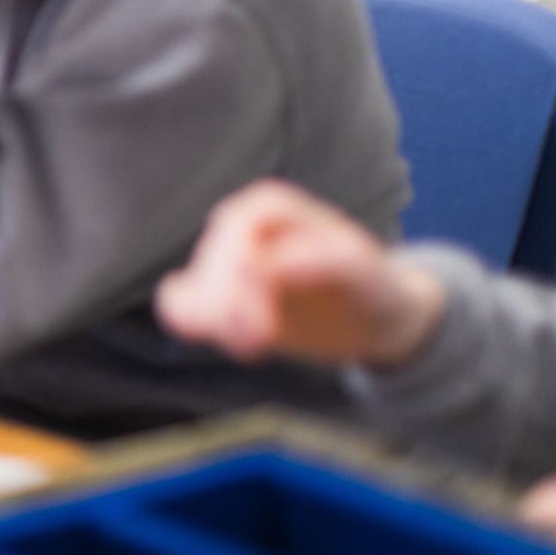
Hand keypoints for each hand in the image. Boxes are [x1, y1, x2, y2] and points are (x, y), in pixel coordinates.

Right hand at [154, 179, 443, 367]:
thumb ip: (316, 259)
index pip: (236, 228)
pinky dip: (195, 323)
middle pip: (211, 261)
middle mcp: (240, 228)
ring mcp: (225, 262)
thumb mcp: (358, 271)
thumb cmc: (370, 286)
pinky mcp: (219, 294)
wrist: (371, 318)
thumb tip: (267, 263)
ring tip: (250, 348)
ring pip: (190, 286)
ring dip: (210, 319)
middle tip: (258, 345)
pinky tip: (232, 342)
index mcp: (271, 206)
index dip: (240, 270)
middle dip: (228, 304)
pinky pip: (184, 304)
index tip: (262, 318)